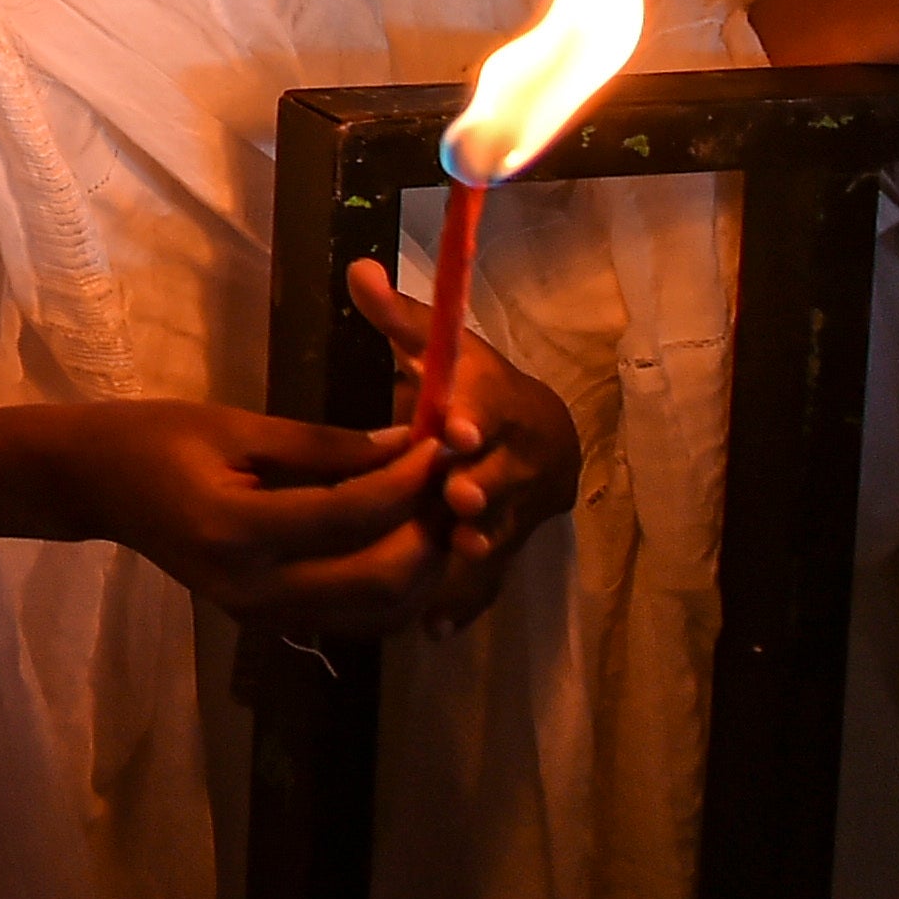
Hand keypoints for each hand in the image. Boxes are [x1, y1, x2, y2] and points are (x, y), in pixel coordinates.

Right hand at [0, 397, 448, 629]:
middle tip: (452, 485)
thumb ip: (322, 444)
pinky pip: (355, 618)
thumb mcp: (234, 426)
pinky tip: (405, 546)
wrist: (93, 486)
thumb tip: (406, 446)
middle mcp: (256, 591)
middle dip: (429, 532)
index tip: (440, 443)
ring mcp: (263, 616)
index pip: (351, 514)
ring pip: (378, 612)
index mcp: (237, 532)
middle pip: (380, 580)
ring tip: (439, 513)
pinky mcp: (270, 621)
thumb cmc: (152, 438)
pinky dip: (394, 589)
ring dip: (422, 567)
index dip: (407, 480)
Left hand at [347, 258, 580, 622]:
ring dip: (476, 545)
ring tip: (452, 555)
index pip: (493, 408)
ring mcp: (519, 511)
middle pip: (503, 476)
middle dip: (480, 487)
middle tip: (456, 499)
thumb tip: (357, 270)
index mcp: (503, 405)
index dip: (474, 417)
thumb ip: (401, 319)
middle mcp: (520, 461)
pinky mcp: (506, 549)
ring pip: (499, 532)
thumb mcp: (445, 348)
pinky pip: (488, 580)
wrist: (541, 437)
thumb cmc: (474, 385)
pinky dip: (465, 602)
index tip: (452, 427)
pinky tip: (434, 628)